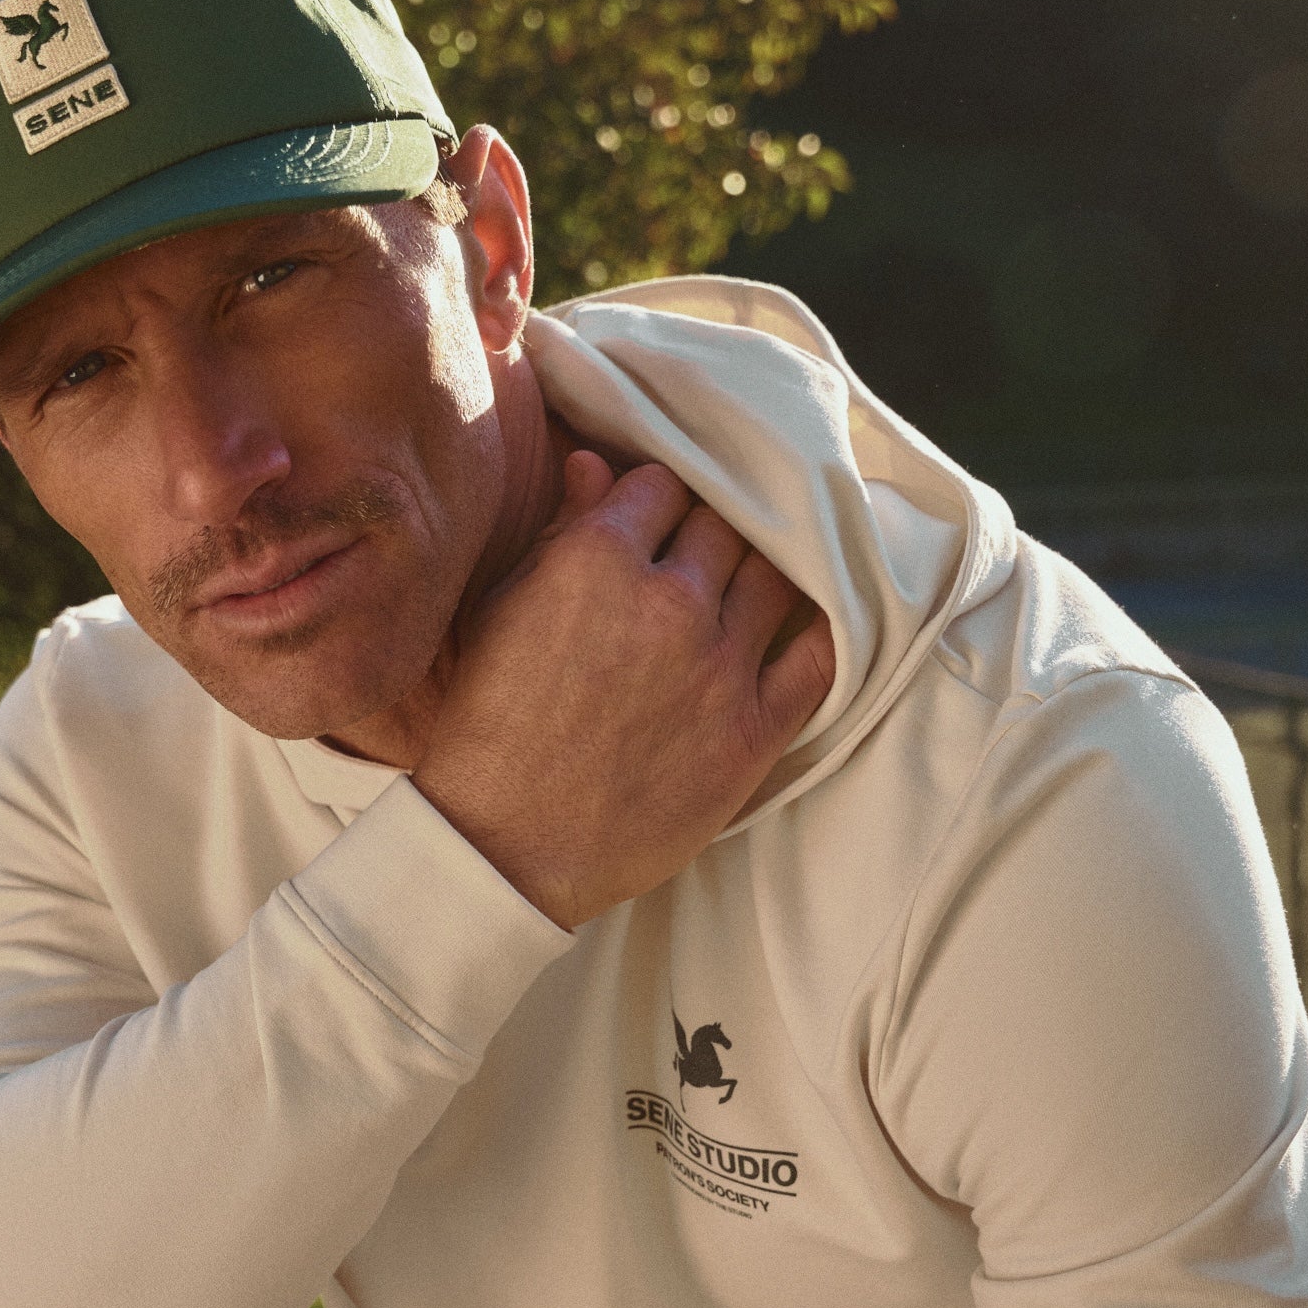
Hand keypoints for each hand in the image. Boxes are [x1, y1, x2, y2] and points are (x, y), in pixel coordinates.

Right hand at [412, 452, 835, 929]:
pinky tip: (805, 626)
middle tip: (697, 552)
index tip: (655, 520)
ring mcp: (718, 666)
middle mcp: (668, 600)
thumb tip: (596, 464)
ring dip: (758, 572)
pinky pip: (816, 661)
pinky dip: (815, 634)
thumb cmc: (491, 723)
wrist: (505, 843)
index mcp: (597, 559)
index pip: (660, 486)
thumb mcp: (503, 609)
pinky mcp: (752, 731)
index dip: (656, 500)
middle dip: (708, 530)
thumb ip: (561, 530)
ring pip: (772, 577)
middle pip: (722, 526)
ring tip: (742, 586)